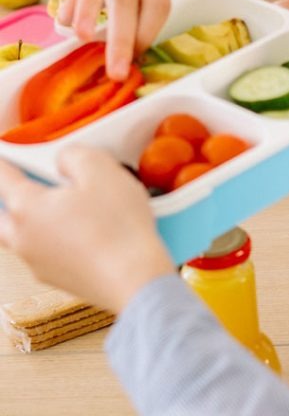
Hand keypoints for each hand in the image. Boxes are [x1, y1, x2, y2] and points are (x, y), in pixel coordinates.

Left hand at [0, 147, 174, 313]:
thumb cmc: (117, 227)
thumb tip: (63, 159)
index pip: (4, 177)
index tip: (4, 156)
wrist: (132, 277)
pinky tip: (87, 232)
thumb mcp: (101, 168)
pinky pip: (47, 252)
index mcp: (27, 207)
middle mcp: (23, 238)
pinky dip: (59, 239)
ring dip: (36, 220)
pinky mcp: (57, 278)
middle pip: (4, 213)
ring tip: (66, 208)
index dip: (4, 162)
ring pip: (23, 235)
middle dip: (13, 197)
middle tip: (31, 184)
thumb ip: (74, 154)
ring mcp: (38, 262)